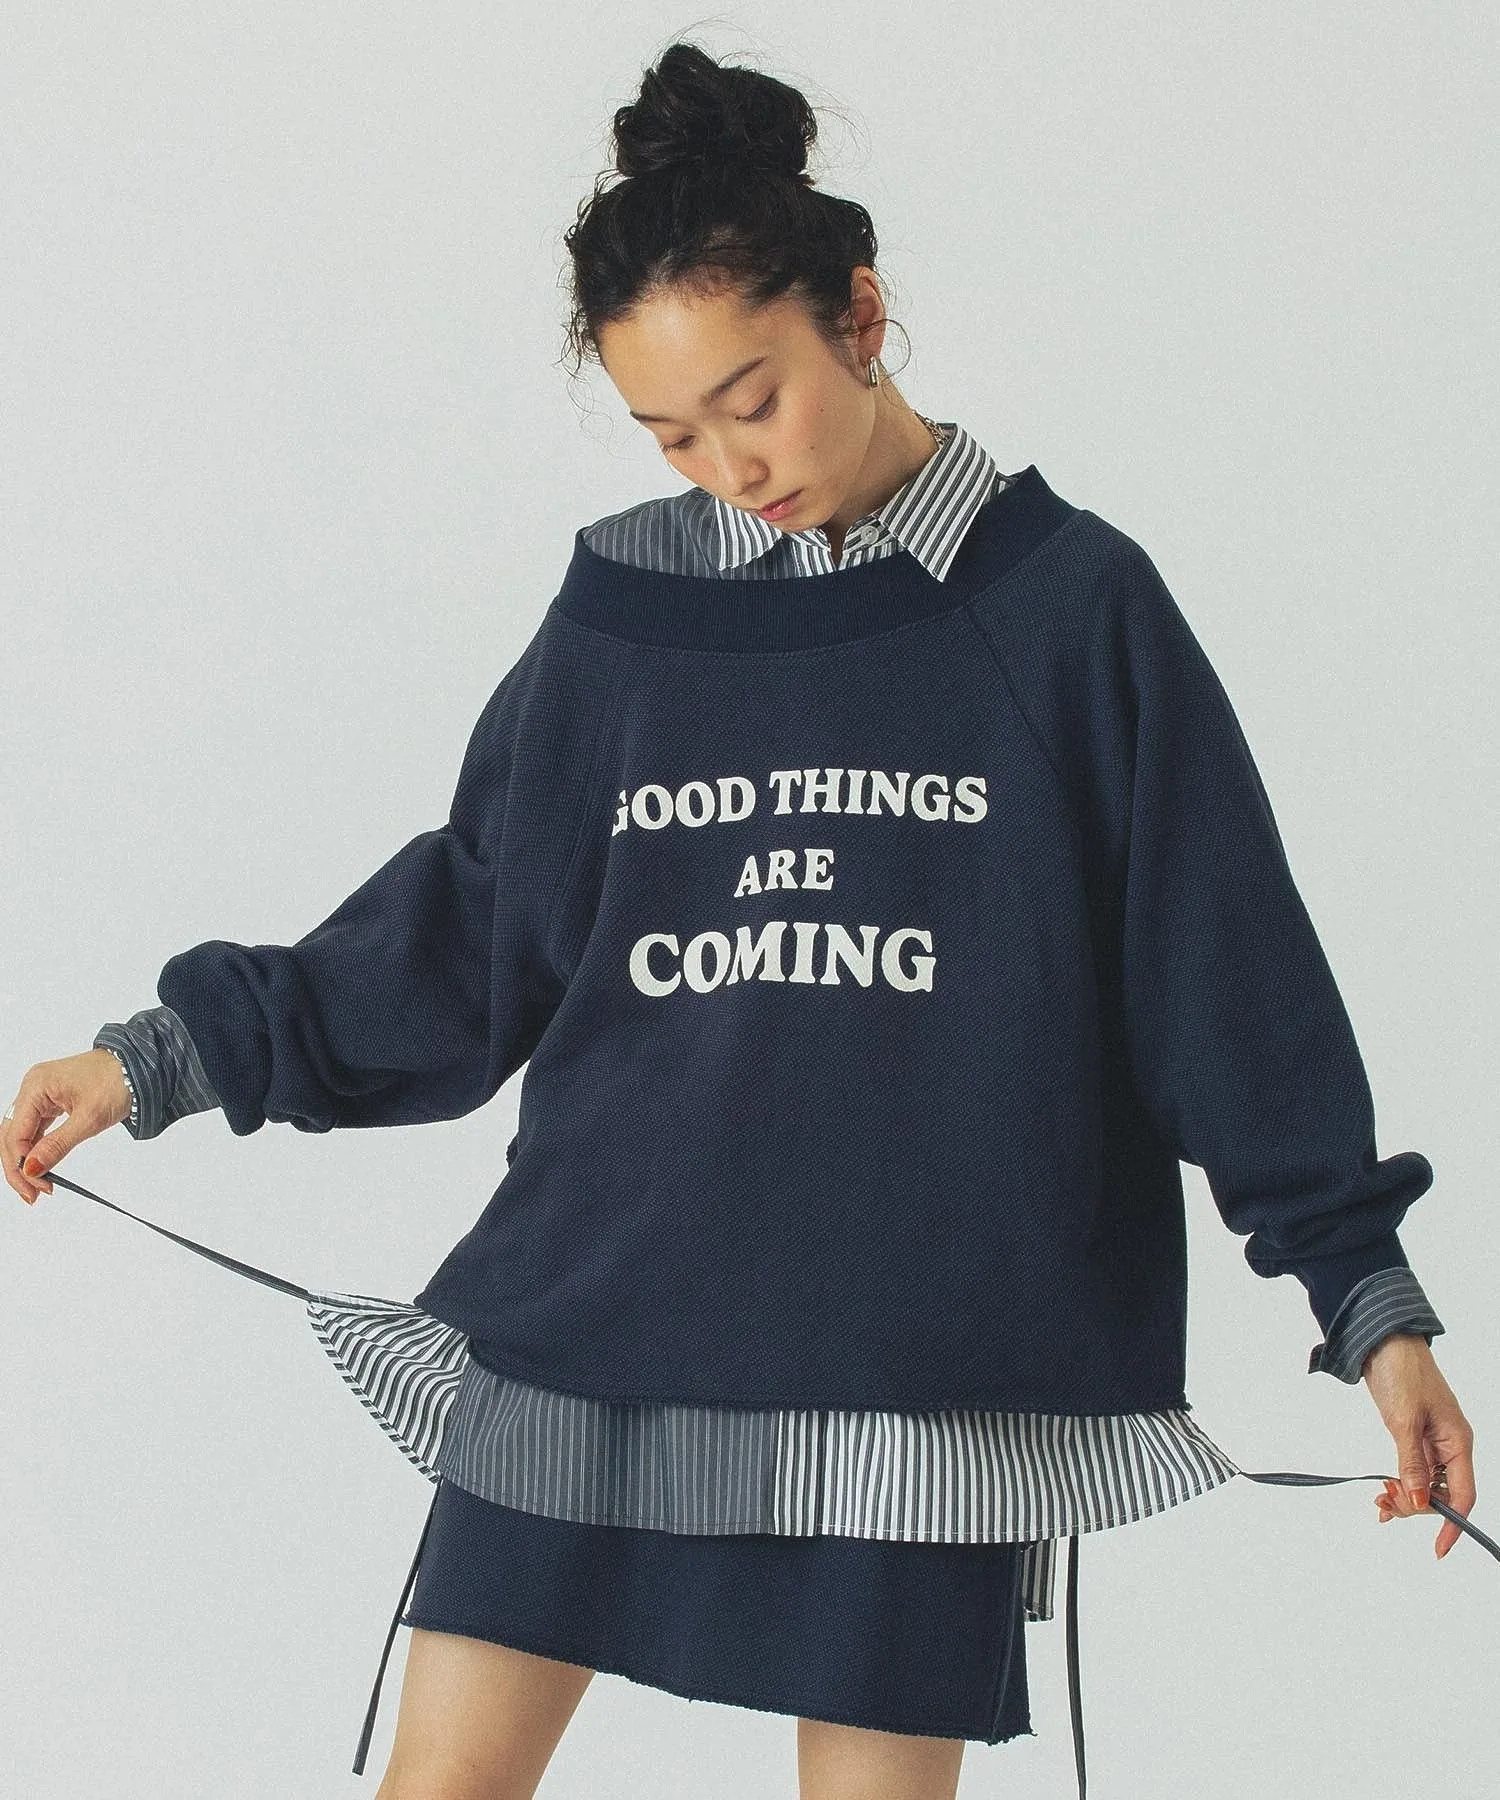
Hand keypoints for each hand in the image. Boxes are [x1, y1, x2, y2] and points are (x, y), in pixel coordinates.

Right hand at [2, 1049, 133, 1204]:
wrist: (138, 1067)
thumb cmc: (118, 1081)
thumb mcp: (89, 1119)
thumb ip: (57, 1145)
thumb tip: (32, 1168)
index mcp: (36, 1086)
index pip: (15, 1133)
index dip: (21, 1163)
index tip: (35, 1185)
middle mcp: (33, 1088)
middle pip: (12, 1135)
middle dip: (19, 1167)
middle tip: (32, 1193)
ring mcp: (41, 1094)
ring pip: (22, 1134)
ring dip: (27, 1161)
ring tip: (38, 1186)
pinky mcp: (51, 1101)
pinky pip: (36, 1129)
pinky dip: (38, 1149)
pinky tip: (42, 1167)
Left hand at [1364, 1332, 1473, 1557]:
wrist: (1384, 1341)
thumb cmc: (1402, 1372)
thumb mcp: (1404, 1420)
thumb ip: (1411, 1462)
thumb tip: (1418, 1501)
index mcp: (1458, 1442)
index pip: (1463, 1495)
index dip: (1453, 1524)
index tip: (1438, 1549)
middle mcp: (1450, 1445)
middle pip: (1442, 1495)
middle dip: (1417, 1506)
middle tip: (1385, 1503)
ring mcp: (1432, 1441)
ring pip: (1426, 1485)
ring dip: (1406, 1496)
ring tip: (1380, 1499)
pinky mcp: (1414, 1435)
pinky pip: (1413, 1470)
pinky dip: (1400, 1483)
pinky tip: (1384, 1494)